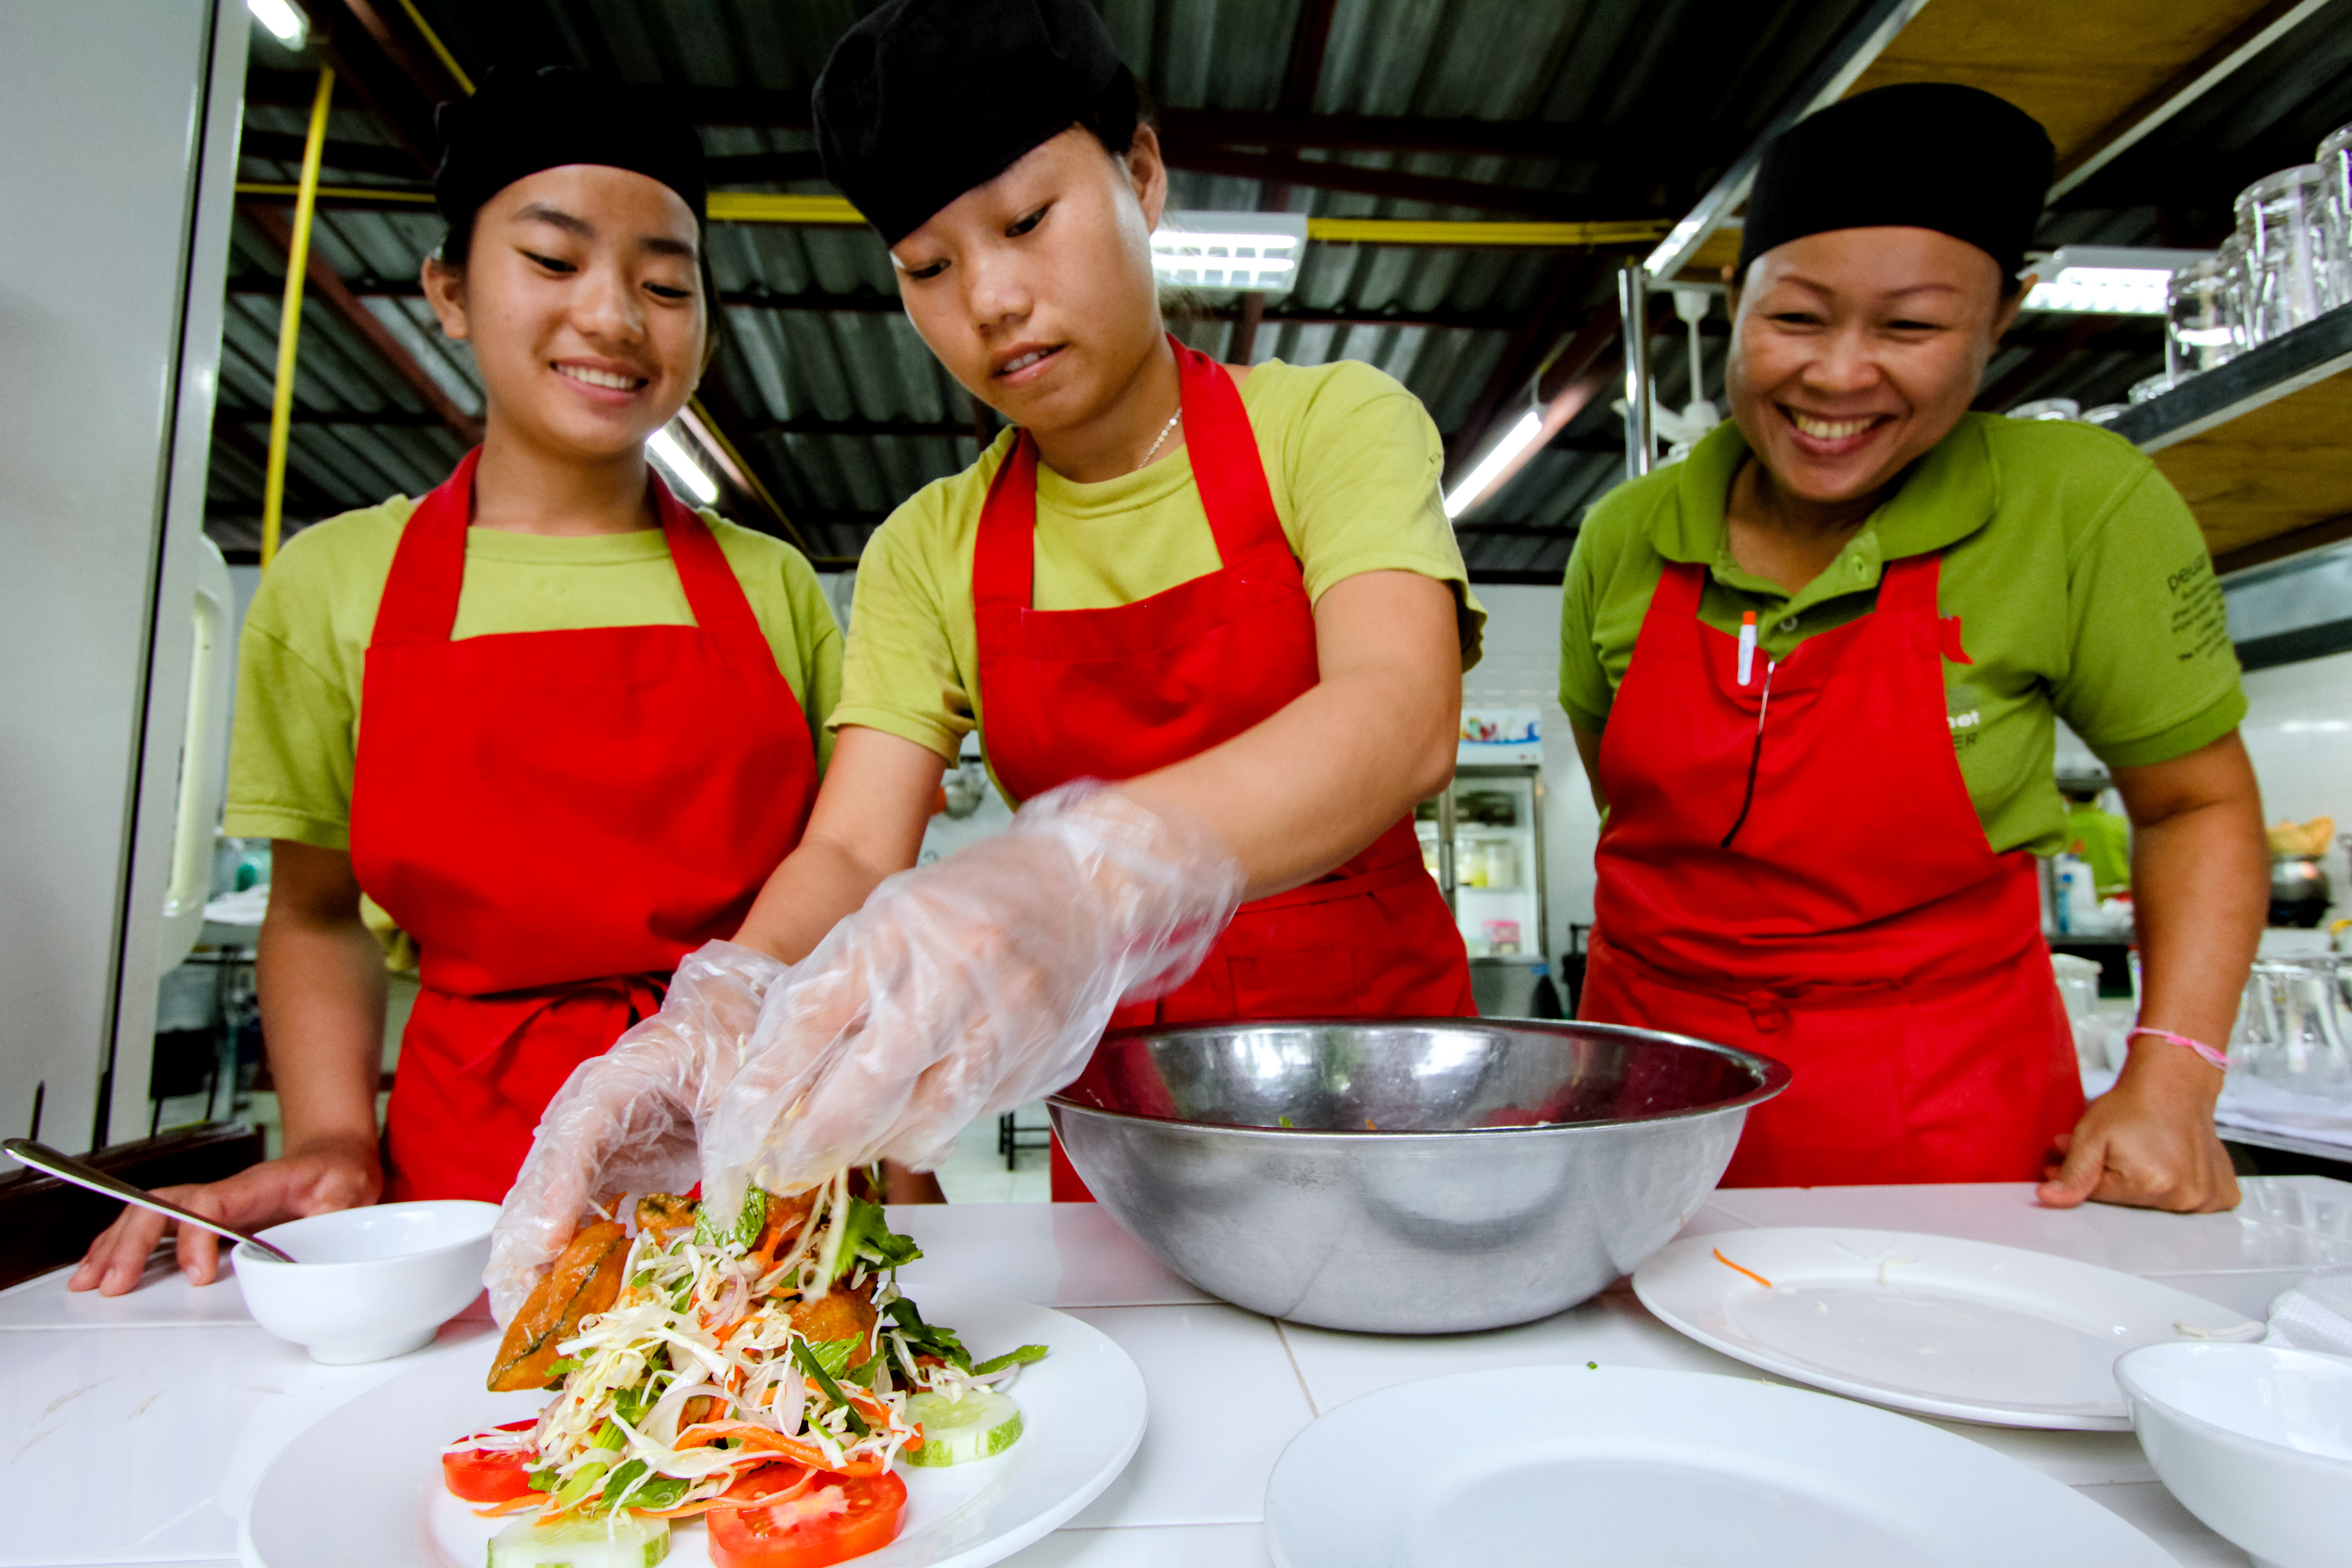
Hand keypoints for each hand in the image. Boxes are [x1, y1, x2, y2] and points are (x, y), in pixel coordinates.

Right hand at [67, 1133, 380, 1294]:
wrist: (334, 1156)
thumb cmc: (338, 1173)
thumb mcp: (349, 1192)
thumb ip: (334, 1216)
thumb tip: (321, 1245)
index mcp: (257, 1186)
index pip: (211, 1205)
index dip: (194, 1238)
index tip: (197, 1275)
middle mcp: (224, 1193)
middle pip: (163, 1206)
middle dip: (133, 1244)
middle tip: (117, 1284)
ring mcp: (209, 1203)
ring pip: (148, 1214)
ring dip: (116, 1245)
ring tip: (92, 1280)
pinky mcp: (203, 1216)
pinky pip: (152, 1225)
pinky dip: (121, 1244)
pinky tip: (102, 1266)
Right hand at [486, 940, 786, 1324]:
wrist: (726, 1017)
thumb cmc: (729, 1036)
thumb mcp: (739, 1080)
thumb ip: (731, 1140)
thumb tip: (734, 1215)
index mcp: (609, 1087)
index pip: (568, 1143)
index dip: (552, 1198)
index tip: (541, 1251)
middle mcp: (582, 1127)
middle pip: (535, 1196)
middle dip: (523, 1263)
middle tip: (522, 1328)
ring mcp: (589, 1158)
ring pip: (546, 1224)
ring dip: (541, 1282)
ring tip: (539, 1344)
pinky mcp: (609, 1182)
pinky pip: (581, 1234)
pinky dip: (579, 1277)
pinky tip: (585, 1321)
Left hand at [700, 783, 1242, 1211]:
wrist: (1090, 887)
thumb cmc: (978, 899)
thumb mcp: (892, 914)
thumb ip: (839, 982)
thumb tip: (778, 1067)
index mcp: (901, 927)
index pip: (814, 1018)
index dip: (767, 1085)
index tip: (735, 1129)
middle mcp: (954, 973)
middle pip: (866, 1081)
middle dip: (812, 1137)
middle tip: (778, 1164)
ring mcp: (1003, 1019)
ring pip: (920, 1114)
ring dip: (868, 1145)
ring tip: (835, 1152)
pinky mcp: (1036, 1057)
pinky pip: (966, 1114)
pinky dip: (924, 1132)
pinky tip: (902, 1131)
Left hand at [2038, 1041, 2238, 1211]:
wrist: (2174, 1082)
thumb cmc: (2133, 1105)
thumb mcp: (2091, 1135)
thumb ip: (2073, 1173)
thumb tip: (2049, 1198)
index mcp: (2153, 1185)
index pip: (2100, 1197)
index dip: (2077, 1178)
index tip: (2060, 1165)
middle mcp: (2186, 1196)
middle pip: (2129, 1202)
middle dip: (2106, 1179)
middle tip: (2099, 1153)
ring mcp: (2208, 1197)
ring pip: (2157, 1203)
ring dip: (2139, 1183)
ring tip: (2135, 1152)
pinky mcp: (2223, 1193)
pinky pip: (2194, 1204)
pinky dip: (2177, 1189)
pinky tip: (2168, 1165)